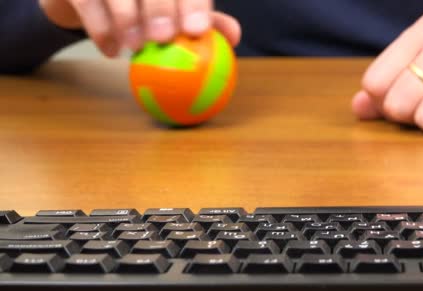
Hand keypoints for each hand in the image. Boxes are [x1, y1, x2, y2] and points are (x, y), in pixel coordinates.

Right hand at [39, 0, 240, 56]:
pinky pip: (87, 5)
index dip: (195, 5)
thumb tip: (234, 37)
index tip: (196, 31)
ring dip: (126, 21)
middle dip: (159, 8)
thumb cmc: (143, 3)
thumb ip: (204, 18)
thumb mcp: (176, 7)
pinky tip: (111, 52)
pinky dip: (100, 30)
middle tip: (163, 38)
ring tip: (135, 48)